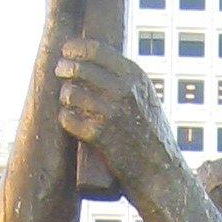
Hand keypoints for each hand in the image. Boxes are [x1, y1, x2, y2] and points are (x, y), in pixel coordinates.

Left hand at [55, 38, 169, 186]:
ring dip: (65, 95)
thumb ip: (127, 81)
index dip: (75, 48)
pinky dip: (66, 118)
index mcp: (135, 77)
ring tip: (68, 100)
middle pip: (79, 68)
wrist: (161, 173)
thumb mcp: (148, 98)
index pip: (95, 50)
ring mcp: (110, 113)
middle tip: (60, 71)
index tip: (66, 51)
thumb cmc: (153, 137)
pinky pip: (68, 119)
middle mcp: (123, 91)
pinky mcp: (99, 136)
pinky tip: (69, 119)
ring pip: (70, 92)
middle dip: (64, 68)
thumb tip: (98, 63)